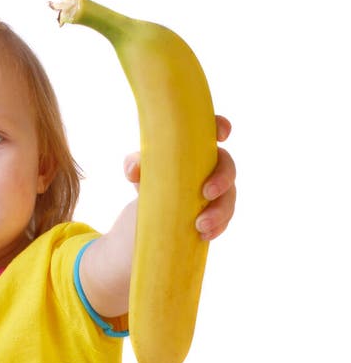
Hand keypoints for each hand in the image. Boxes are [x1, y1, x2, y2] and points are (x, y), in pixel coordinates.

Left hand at [124, 114, 236, 239]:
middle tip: (206, 192)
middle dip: (222, 179)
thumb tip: (134, 170)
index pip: (212, 132)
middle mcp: (210, 168)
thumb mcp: (138, 174)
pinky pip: (223, 220)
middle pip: (227, 167)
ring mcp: (216, 193)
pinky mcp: (215, 215)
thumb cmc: (147, 184)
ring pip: (229, 197)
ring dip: (219, 211)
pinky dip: (216, 228)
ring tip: (200, 226)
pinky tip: (203, 235)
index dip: (221, 127)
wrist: (145, 220)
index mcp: (195, 150)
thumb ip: (135, 166)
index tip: (222, 136)